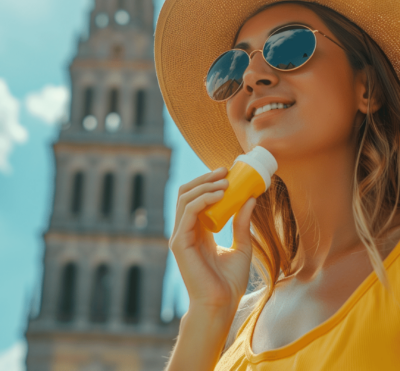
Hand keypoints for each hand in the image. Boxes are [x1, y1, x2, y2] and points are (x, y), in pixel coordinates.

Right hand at [169, 167, 256, 312]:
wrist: (221, 305)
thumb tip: (250, 198)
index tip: (228, 172)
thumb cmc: (229, 281)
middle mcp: (186, 230)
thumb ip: (242, 223)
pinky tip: (219, 194)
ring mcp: (180, 235)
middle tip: (225, 170)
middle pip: (188, 193)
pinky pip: (188, 211)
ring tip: (225, 181)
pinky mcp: (180, 242)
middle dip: (205, 178)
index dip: (210, 182)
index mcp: (198, 231)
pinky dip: (202, 198)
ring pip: (185, 198)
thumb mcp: (241, 246)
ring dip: (204, 185)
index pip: (197, 198)